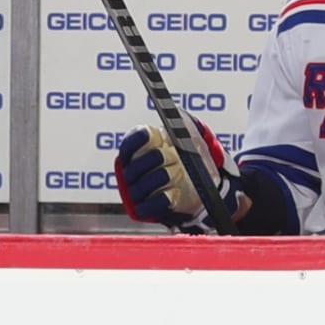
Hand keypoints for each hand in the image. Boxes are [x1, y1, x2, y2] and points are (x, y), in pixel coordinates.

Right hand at [113, 118, 240, 232]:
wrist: (195, 187)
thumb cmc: (186, 158)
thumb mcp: (186, 140)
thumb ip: (180, 127)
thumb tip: (179, 115)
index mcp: (135, 151)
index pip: (129, 144)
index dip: (138, 139)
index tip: (152, 134)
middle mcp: (129, 171)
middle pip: (136, 164)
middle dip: (157, 158)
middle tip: (172, 155)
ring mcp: (134, 191)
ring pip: (143, 185)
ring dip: (164, 177)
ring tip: (177, 173)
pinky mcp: (142, 209)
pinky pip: (147, 206)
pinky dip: (162, 199)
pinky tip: (173, 193)